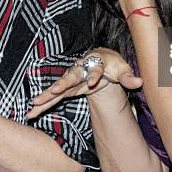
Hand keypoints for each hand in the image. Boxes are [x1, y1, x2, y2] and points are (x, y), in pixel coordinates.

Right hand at [26, 48, 141, 118]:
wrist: (101, 60)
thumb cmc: (112, 64)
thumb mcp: (122, 69)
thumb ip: (128, 77)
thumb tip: (139, 82)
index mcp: (96, 63)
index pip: (95, 69)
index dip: (94, 75)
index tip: (92, 81)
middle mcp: (80, 70)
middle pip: (71, 76)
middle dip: (63, 83)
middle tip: (55, 90)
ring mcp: (71, 79)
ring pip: (58, 87)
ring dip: (47, 95)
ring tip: (35, 104)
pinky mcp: (66, 88)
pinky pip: (54, 96)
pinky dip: (44, 103)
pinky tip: (32, 111)